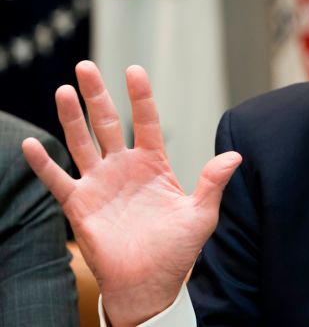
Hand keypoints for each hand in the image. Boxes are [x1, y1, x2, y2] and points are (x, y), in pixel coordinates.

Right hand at [21, 61, 240, 326]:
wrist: (151, 282)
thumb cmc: (177, 250)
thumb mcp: (200, 214)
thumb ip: (213, 183)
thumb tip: (236, 156)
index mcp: (153, 164)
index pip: (145, 121)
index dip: (140, 96)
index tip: (134, 70)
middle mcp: (124, 168)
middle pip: (106, 123)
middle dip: (97, 95)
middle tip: (85, 67)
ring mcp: (100, 184)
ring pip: (81, 142)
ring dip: (71, 117)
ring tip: (64, 91)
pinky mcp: (80, 205)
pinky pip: (58, 180)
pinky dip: (44, 164)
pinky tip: (32, 143)